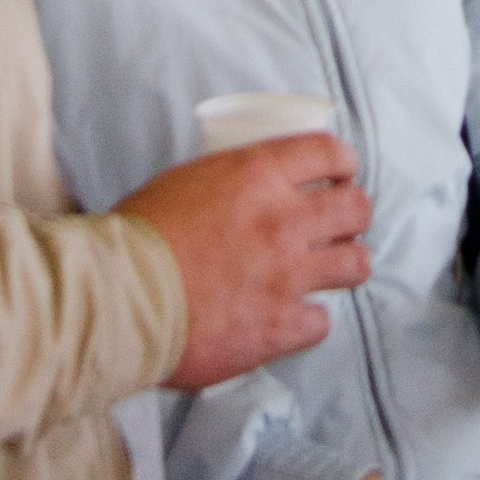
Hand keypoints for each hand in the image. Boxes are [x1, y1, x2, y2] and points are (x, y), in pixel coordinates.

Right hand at [120, 135, 371, 391]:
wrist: (122, 297)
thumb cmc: (140, 236)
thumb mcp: (188, 180)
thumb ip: (232, 180)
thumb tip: (251, 186)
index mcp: (258, 175)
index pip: (329, 152)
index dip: (343, 164)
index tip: (341, 174)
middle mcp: (284, 221)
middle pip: (357, 208)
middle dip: (354, 213)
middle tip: (340, 225)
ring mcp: (288, 276)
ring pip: (356, 264)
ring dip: (346, 264)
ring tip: (331, 270)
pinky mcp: (282, 326)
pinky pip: (323, 321)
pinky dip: (309, 319)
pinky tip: (292, 316)